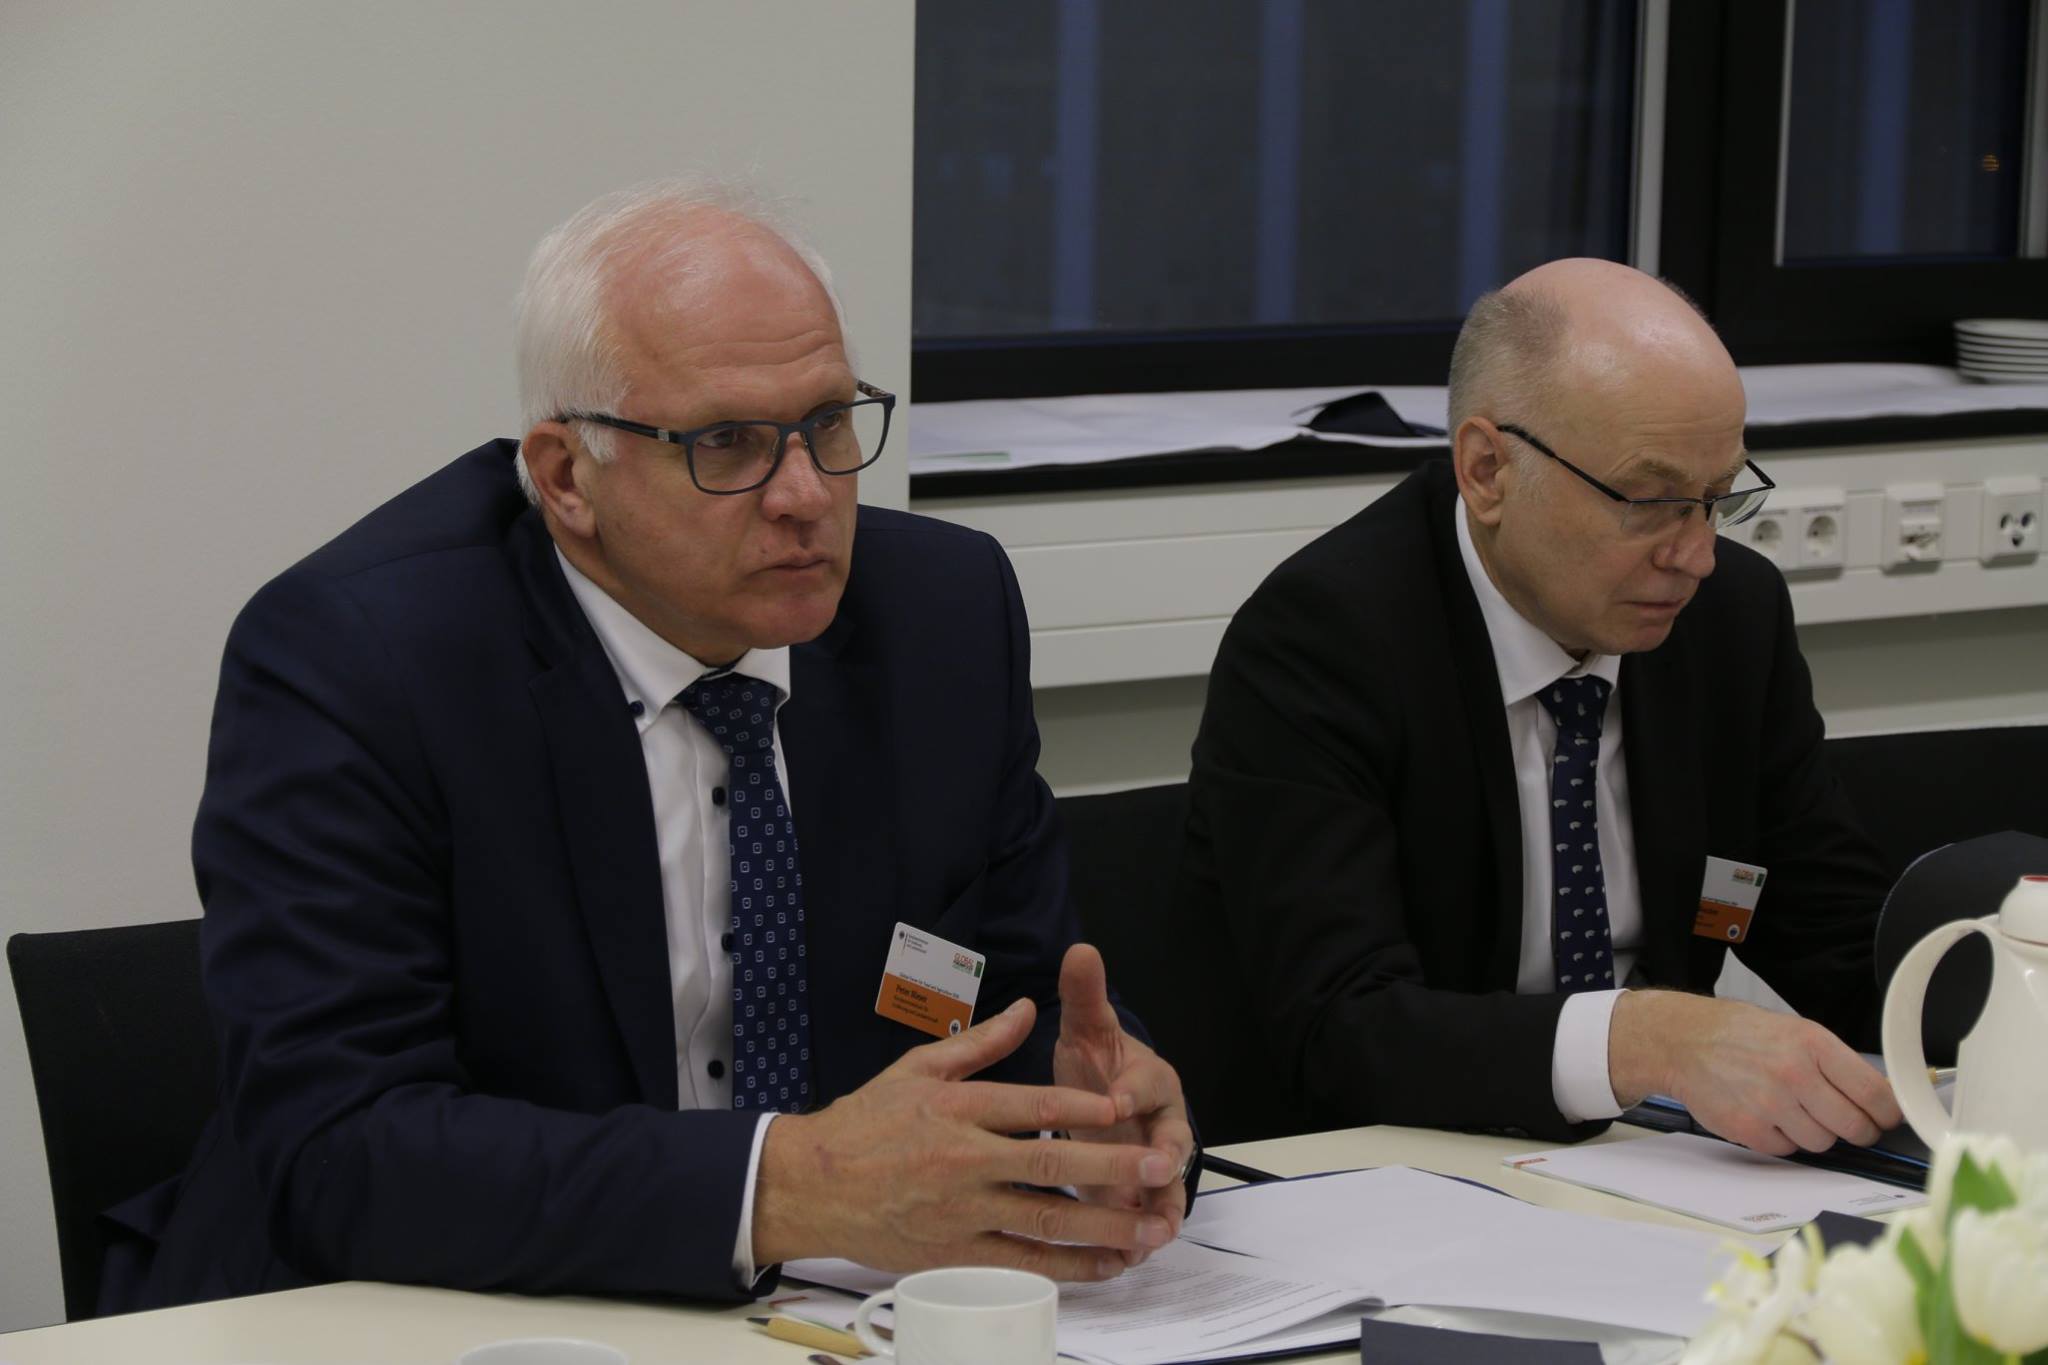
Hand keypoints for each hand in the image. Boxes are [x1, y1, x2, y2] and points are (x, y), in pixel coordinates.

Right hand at [751, 997, 1181, 1279]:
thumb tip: (1029, 1008)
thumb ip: (981, 1043)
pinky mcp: (954, 1252)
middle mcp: (963, 1159)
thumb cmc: (865, 1121)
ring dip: (1101, 1224)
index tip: (1122, 1105)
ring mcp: (960, 1210)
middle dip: (1110, 1165)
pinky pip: (1021, 1262)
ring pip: (1043, 1219)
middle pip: (1049, 1161)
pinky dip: (1066, 1266)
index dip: (1080, 1104)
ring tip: (1147, 1225)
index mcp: (956, 1107)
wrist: (811, 1184)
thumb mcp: (918, 1066)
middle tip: (1157, 1165)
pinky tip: (1103, 1264)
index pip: (1030, 1102)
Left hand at [1053, 943, 1194, 1263]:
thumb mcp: (1088, 1029)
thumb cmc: (1099, 1065)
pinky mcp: (1137, 1199)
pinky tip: (1125, 1262)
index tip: (1114, 1101)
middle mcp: (1160, 1123)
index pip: (1147, 1082)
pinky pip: (1144, 1220)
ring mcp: (1150, 1164)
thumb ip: (1086, 994)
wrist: (1102, 1102)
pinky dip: (1138, 1241)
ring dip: (1162, 1211)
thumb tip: (1081, 948)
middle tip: (1157, 1173)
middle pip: (1172, 1142)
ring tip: (1156, 1235)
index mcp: (1151, 1079)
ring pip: (1165, 1190)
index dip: (1132, 1091)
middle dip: (1164, 1159)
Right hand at [1609, 991, 1902, 1155]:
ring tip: (1797, 1112)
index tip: (1887, 1118)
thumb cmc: (1741, 1034)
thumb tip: (1879, 1098)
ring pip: (1823, 1143)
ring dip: (1818, 1134)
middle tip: (1851, 1124)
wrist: (1683, 1041)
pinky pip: (1788, 1150)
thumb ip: (1835, 1063)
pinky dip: (1784, 1139)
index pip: (1875, 1094)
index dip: (1888, 1113)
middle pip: (1855, 1127)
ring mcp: (1771, 1104)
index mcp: (1813, 1044)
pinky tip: (1769, 1116)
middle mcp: (1794, 1074)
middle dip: (1859, 1130)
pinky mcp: (1749, 1129)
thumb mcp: (1795, 1031)